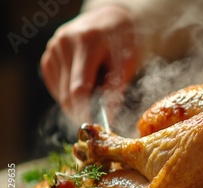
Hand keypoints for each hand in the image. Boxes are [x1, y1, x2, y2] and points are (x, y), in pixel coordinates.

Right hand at [40, 5, 139, 123]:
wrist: (110, 19)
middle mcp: (64, 44)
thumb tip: (108, 116)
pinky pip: (56, 86)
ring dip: (78, 101)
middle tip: (101, 117)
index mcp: (86, 42)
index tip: (96, 126)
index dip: (86, 112)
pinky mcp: (48, 56)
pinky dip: (70, 93)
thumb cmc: (125, 40)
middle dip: (83, 110)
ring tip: (98, 88)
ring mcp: (52, 49)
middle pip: (67, 93)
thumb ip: (116, 89)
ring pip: (60, 93)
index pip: (79, 88)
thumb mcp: (128, 62)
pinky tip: (86, 84)